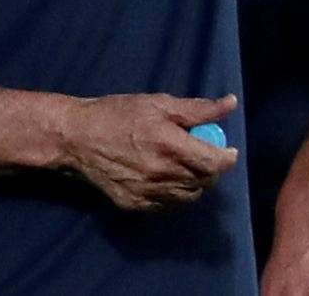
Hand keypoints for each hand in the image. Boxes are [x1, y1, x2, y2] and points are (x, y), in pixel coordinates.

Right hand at [58, 93, 238, 210]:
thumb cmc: (118, 113)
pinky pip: (168, 205)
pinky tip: (165, 176)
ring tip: (183, 164)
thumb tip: (231, 104)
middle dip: (211, 168)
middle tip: (203, 153)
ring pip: (189, 196)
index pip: (213, 163)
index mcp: (168, 144)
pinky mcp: (135, 205)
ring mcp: (147, 193)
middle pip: (204, 181)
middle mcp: (160, 173)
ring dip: (195, 182)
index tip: (228, 150)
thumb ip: (197, 108)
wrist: (77, 138)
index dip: (227, 158)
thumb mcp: (158, 103)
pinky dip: (175, 193)